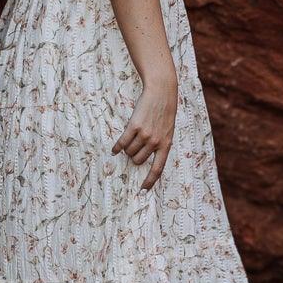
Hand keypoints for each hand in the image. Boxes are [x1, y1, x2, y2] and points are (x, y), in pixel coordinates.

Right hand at [112, 70, 177, 190]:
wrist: (161, 93)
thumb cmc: (165, 112)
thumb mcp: (168, 131)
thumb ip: (160, 145)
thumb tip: (145, 159)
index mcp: (166, 145)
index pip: (157, 169)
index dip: (149, 181)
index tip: (142, 190)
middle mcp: (155, 142)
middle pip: (138, 160)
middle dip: (134, 157)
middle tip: (135, 147)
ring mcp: (144, 135)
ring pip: (129, 152)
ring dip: (127, 149)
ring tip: (130, 140)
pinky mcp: (134, 127)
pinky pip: (122, 143)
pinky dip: (117, 147)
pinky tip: (115, 149)